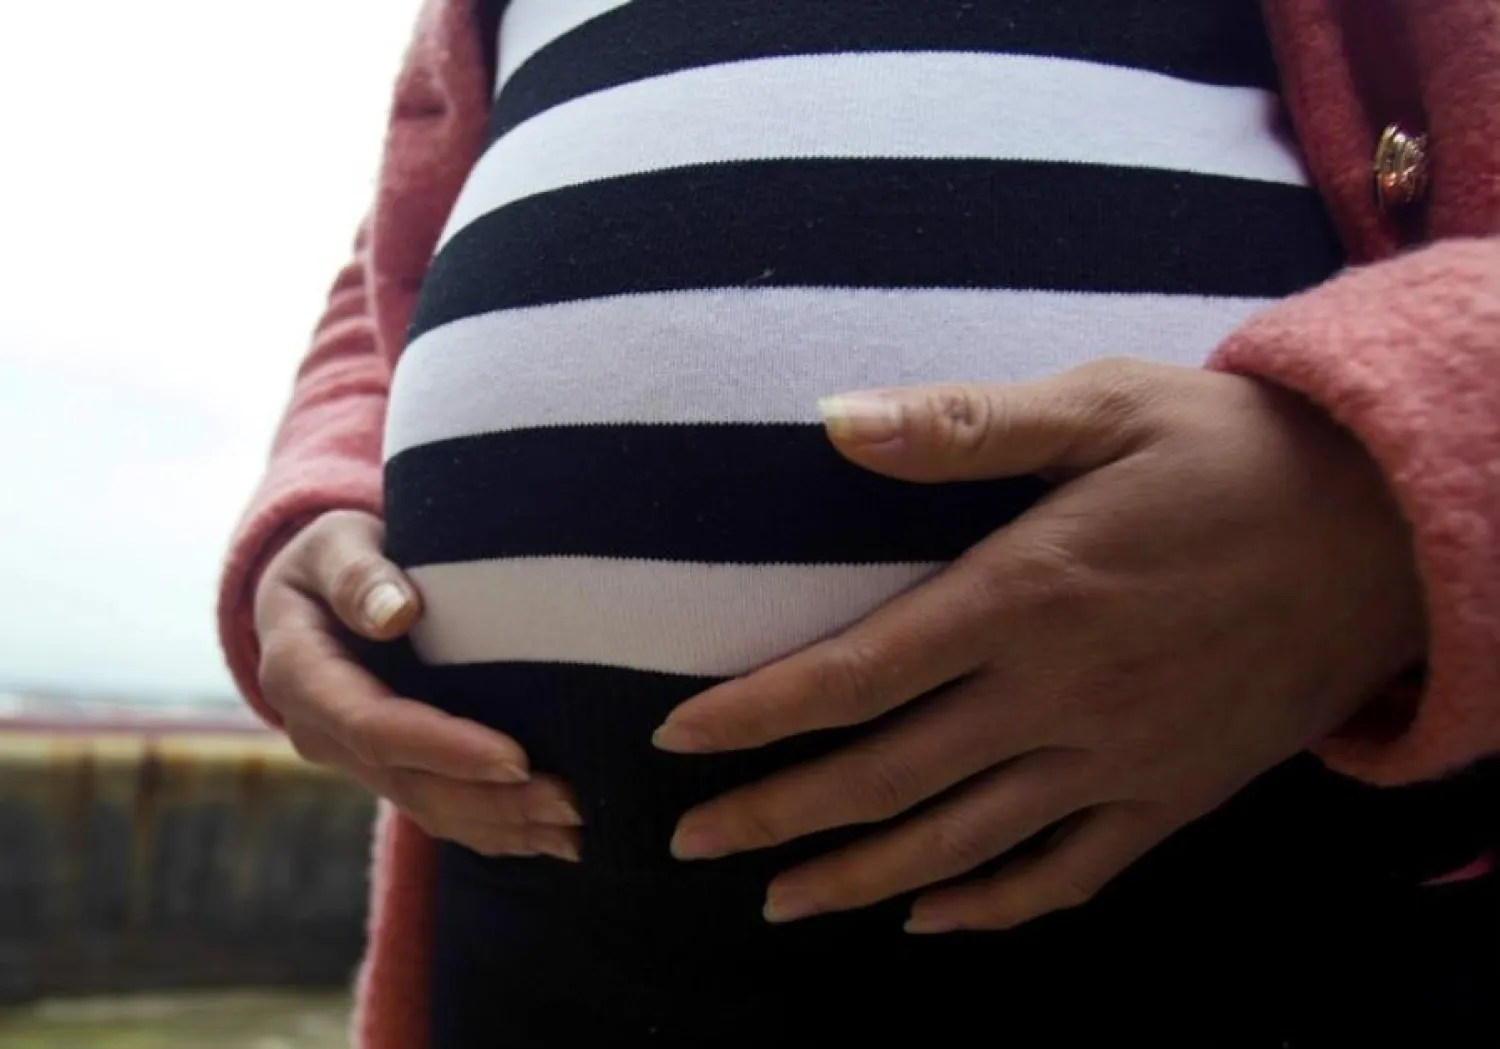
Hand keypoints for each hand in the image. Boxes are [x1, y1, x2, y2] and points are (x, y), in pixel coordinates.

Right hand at [253, 509, 581, 860]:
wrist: (308, 590)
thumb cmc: (333, 555)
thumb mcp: (333, 542)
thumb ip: (357, 573)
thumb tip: (395, 612)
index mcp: (301, 675)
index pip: (375, 727)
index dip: (444, 747)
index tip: (515, 758)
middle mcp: (323, 732)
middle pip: (411, 783)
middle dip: (493, 801)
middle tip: (570, 803)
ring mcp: (355, 760)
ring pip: (429, 809)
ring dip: (503, 826)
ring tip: (576, 831)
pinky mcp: (389, 770)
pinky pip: (440, 810)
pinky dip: (495, 831)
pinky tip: (552, 839)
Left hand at [655, 359, 1423, 931]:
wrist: (1385, 530)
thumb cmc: (1231, 451)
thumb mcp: (1104, 404)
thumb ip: (966, 424)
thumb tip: (833, 419)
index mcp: (1026, 595)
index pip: (856, 675)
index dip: (757, 716)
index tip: (677, 745)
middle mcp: (1059, 695)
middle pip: (885, 778)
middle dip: (775, 817)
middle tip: (690, 844)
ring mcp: (1116, 760)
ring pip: (961, 845)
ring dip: (858, 881)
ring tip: (779, 902)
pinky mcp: (1172, 797)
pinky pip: (1068, 876)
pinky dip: (992, 908)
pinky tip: (932, 921)